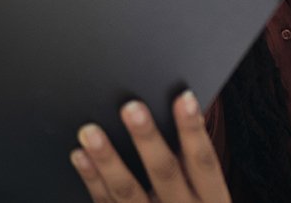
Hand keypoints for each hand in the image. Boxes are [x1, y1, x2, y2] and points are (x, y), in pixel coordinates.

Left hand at [71, 92, 229, 202]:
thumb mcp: (205, 192)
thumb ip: (192, 160)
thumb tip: (182, 105)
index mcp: (210, 199)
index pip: (203, 162)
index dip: (193, 130)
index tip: (183, 98)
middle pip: (165, 172)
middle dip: (147, 139)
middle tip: (131, 108)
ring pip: (128, 191)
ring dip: (108, 159)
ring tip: (91, 131)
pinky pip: (106, 202)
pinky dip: (92, 178)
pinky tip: (80, 156)